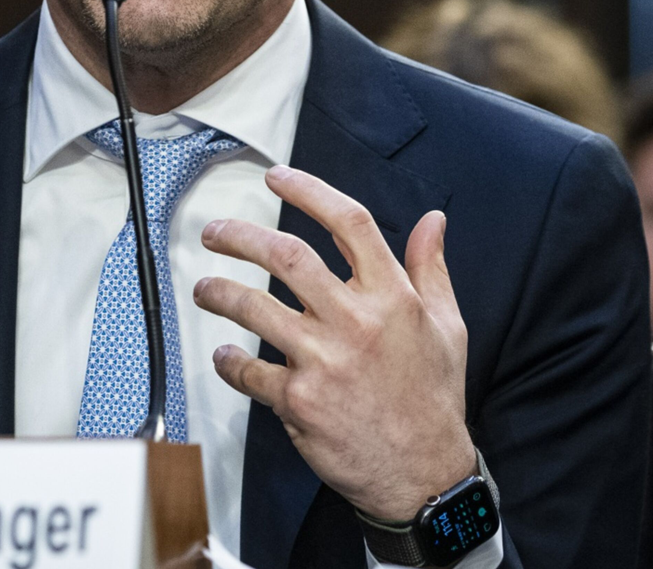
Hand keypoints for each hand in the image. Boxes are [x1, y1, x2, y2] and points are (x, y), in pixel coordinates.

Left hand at [192, 165, 473, 520]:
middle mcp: (355, 321)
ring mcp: (324, 361)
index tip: (277, 178)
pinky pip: (248, 370)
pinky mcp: (299, 401)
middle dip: (240, 236)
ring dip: (219, 293)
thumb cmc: (433, 398)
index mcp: (393, 297)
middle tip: (215, 232)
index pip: (348, 223)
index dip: (308, 191)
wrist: (425, 475)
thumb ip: (430, 269)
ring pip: (255, 308)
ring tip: (205, 289)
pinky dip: (229, 360)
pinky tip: (223, 355)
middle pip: (286, 256)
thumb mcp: (447, 327)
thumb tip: (432, 221)